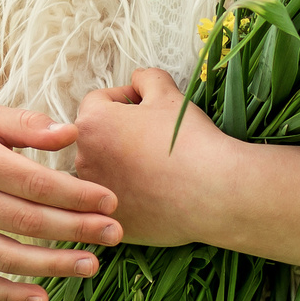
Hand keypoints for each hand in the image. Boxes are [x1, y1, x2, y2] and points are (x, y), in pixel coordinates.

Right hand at [0, 99, 122, 300]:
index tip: (111, 200)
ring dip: (52, 265)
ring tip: (92, 265)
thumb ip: (24, 125)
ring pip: (5, 257)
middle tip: (116, 233)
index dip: (75, 195)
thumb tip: (72, 134)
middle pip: (26, 222)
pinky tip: (43, 299)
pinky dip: (8, 294)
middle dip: (76, 229)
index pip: (33, 182)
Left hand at [72, 66, 233, 247]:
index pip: (97, 101)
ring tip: (156, 167)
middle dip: (120, 133)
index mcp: (92, 124)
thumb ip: (146, 78)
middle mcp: (84, 161)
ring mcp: (96, 196)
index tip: (147, 106)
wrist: (215, 192)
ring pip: (104, 172)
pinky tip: (158, 192)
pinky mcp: (111, 222)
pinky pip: (116, 202)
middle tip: (153, 136)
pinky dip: (131, 196)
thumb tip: (138, 79)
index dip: (124, 98)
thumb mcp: (168, 95)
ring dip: (122, 165)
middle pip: (97, 138)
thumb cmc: (189, 139)